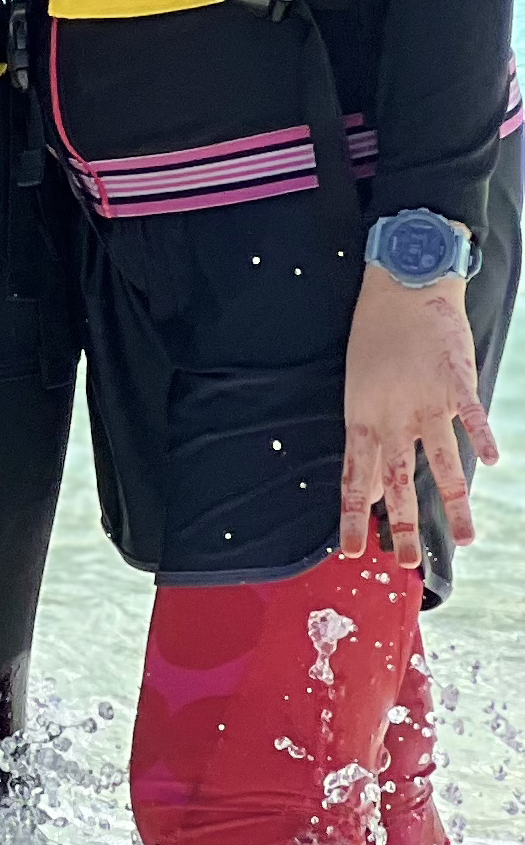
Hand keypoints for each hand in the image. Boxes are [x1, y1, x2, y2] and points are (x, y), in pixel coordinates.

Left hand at [340, 264, 497, 564]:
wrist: (401, 282)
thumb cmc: (376, 333)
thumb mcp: (358, 386)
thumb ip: (369, 433)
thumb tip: (371, 480)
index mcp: (361, 415)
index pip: (355, 477)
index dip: (352, 516)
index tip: (351, 552)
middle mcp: (392, 413)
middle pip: (397, 479)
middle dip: (400, 524)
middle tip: (402, 562)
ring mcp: (426, 398)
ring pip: (441, 459)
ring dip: (454, 501)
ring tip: (464, 539)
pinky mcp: (455, 378)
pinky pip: (471, 413)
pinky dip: (483, 435)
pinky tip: (494, 459)